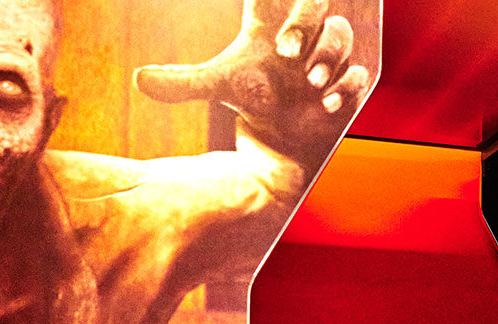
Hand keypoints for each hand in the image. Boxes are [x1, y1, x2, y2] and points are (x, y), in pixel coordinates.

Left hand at [135, 0, 373, 156]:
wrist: (286, 136)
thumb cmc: (256, 98)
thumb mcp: (219, 85)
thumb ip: (184, 81)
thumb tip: (139, 80)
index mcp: (273, 20)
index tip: (276, 26)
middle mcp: (304, 31)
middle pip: (316, 3)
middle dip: (306, 24)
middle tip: (287, 52)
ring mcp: (329, 56)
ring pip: (340, 37)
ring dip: (326, 56)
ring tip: (310, 82)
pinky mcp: (348, 83)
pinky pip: (358, 73)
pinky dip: (346, 86)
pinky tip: (327, 102)